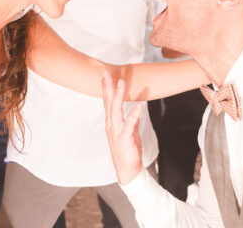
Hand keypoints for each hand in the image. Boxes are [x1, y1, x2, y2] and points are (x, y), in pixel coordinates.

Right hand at [102, 70, 143, 184]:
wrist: (127, 170)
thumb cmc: (127, 151)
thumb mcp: (128, 132)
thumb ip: (130, 120)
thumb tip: (135, 110)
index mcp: (111, 123)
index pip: (107, 102)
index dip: (105, 88)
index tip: (104, 74)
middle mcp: (111, 125)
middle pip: (108, 102)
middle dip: (107, 87)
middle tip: (105, 73)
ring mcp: (116, 132)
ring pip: (116, 111)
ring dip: (118, 96)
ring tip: (121, 83)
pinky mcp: (125, 139)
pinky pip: (129, 125)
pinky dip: (133, 115)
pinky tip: (138, 106)